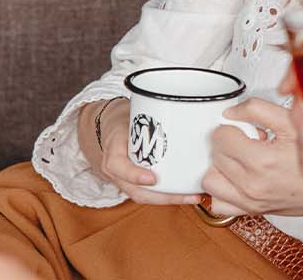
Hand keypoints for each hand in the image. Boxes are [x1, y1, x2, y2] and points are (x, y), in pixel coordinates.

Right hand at [88, 98, 202, 205]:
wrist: (108, 128)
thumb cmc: (124, 118)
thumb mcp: (132, 110)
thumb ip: (153, 109)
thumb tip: (190, 102)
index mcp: (113, 147)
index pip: (117, 165)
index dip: (133, 174)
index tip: (152, 178)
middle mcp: (116, 168)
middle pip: (136, 191)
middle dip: (164, 197)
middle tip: (190, 194)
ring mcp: (123, 179)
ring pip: (144, 196)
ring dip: (170, 200)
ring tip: (195, 197)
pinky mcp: (133, 183)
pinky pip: (149, 194)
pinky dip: (168, 196)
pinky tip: (188, 194)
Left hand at [203, 98, 302, 221]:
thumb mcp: (296, 122)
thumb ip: (259, 110)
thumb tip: (232, 112)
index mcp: (262, 160)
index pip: (220, 136)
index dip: (233, 126)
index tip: (247, 127)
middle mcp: (252, 184)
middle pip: (214, 155)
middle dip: (228, 143)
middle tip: (249, 140)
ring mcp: (251, 201)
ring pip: (209, 180)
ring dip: (220, 166)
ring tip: (240, 158)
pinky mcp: (253, 211)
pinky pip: (219, 204)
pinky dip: (222, 191)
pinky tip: (237, 179)